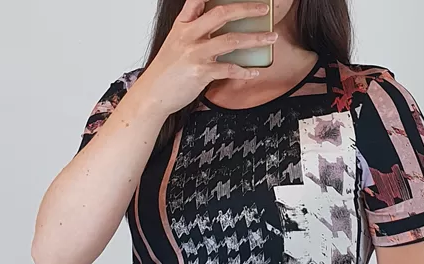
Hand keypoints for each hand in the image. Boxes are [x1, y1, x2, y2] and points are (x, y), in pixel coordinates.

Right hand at [135, 0, 276, 116]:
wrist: (152, 94)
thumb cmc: (166, 71)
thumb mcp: (175, 44)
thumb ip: (194, 32)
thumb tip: (216, 29)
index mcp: (183, 25)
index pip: (198, 0)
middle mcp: (189, 35)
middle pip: (222, 14)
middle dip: (247, 9)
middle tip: (264, 9)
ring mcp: (195, 53)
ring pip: (231, 40)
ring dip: (255, 39)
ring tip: (271, 38)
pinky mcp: (200, 73)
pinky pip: (228, 69)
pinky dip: (244, 71)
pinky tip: (254, 71)